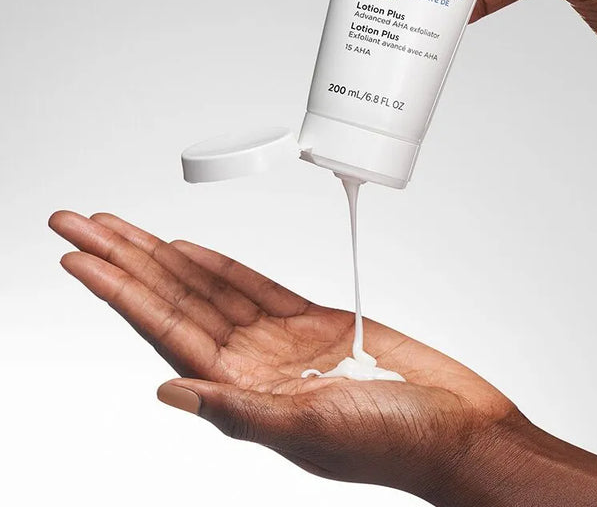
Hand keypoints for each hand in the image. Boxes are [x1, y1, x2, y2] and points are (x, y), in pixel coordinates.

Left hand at [49, 210, 514, 495]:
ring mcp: (278, 342)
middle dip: (123, 259)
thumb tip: (168, 394)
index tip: (79, 256)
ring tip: (119, 228)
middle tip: (77, 221)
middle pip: (171, 299)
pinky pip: (251, 286)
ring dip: (160, 255)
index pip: (163, 330)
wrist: (455, 425)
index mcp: (243, 393)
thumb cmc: (395, 440)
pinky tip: (188, 250)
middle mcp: (250, 365)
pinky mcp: (309, 321)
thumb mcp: (314, 432)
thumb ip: (241, 411)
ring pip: (204, 287)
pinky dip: (218, 265)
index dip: (118, 290)